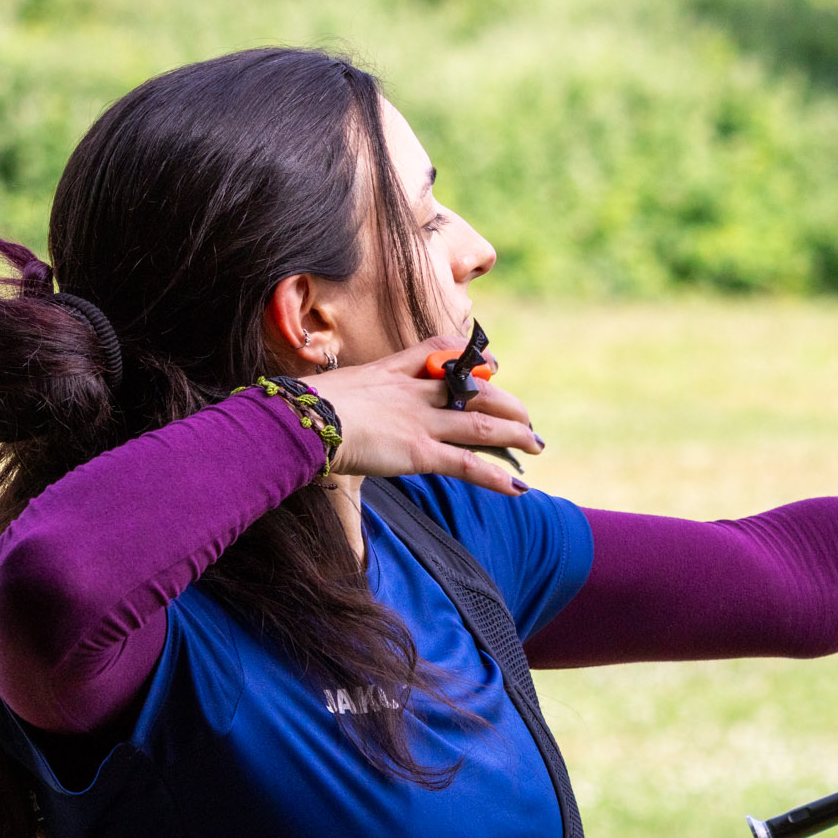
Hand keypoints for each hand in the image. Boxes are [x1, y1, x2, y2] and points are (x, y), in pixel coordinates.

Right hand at [303, 335, 542, 495]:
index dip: (465, 356)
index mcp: (390, 371)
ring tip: (536, 446)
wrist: (301, 420)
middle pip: (472, 389)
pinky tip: (517, 487)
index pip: (435, 351)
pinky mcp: (419, 452)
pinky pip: (467, 463)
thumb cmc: (304, 409)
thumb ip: (349, 396)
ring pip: (480, 425)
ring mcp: (419, 421)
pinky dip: (495, 476)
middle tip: (525, 418)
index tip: (488, 363)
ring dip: (513, 435)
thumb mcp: (330, 388)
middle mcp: (413, 392)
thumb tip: (341, 413)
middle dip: (504, 403)